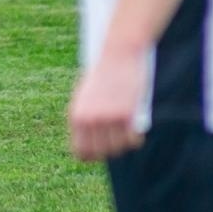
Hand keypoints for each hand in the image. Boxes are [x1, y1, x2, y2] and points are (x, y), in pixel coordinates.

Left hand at [67, 46, 146, 160]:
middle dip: (109, 152)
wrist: (117, 55)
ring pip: (117, 149)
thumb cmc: (102, 75)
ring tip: (126, 136)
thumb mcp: (86, 96)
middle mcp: (89, 119)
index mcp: (76, 115)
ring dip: (123, 146)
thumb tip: (89, 140)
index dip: (90, 157)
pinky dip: (135, 140)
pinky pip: (132, 140)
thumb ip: (86, 117)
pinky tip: (136, 134)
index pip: (80, 151)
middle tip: (117, 144)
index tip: (100, 154)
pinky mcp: (125, 114)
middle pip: (99, 154)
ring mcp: (107, 118)